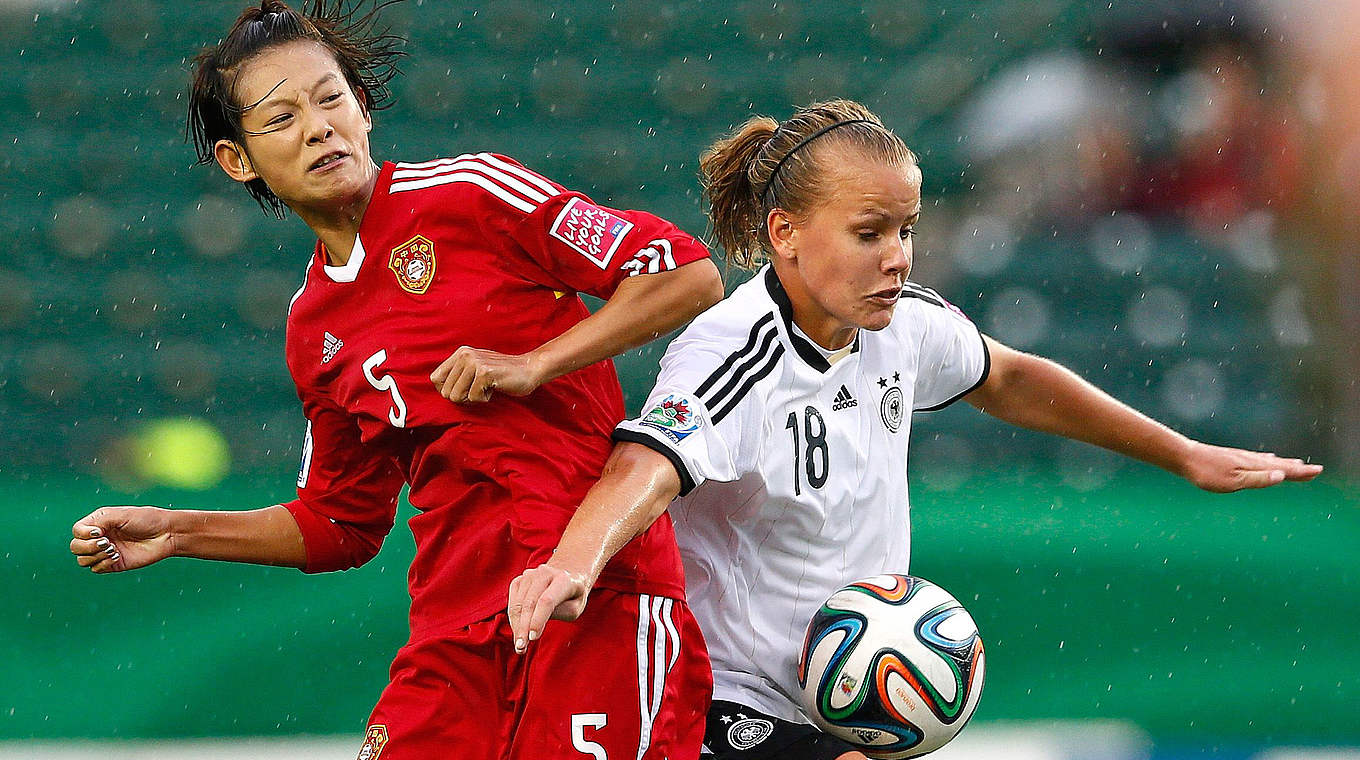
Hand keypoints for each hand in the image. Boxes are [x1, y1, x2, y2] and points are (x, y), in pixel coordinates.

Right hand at [71, 506, 175, 572]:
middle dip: (88, 546)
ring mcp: (105, 552)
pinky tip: (117, 556)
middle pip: (76, 547)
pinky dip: (102, 563)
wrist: (166, 534)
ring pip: (83, 560)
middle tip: (107, 542)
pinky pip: (95, 569)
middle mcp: (99, 537)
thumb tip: (88, 535)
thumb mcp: (121, 515)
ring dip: (95, 555)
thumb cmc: (146, 520)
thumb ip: (100, 521)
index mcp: (99, 523)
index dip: (83, 533)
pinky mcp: (112, 564)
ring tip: (113, 549)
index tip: (100, 532)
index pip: (77, 531)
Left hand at [430, 346, 544, 402]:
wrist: (530, 370)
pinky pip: (474, 398)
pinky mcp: (484, 372)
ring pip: (457, 396)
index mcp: (460, 353)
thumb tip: (439, 391)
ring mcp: (475, 362)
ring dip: (474, 399)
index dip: (447, 391)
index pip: (435, 379)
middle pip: (446, 391)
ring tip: (487, 387)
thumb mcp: (476, 370)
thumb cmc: (502, 375)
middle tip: (479, 390)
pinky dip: (485, 399)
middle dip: (462, 398)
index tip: (464, 391)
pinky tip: (495, 388)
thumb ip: (458, 376)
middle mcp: (465, 355)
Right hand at [506, 563, 590, 653]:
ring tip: (519, 644)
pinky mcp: (520, 579)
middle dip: (523, 627)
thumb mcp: (576, 607)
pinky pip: (512, 600)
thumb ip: (562, 613)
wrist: (567, 573)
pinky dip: (513, 618)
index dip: (538, 620)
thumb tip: (539, 622)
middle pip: (529, 603)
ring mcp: (530, 575)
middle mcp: (545, 573)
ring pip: (518, 603)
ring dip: (516, 626)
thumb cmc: (573, 595)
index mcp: (563, 579)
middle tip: (521, 647)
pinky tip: (518, 631)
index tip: (532, 638)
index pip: (546, 601)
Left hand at [1179, 441, 1322, 492]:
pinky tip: (1266, 459)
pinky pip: (1258, 459)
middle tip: (1314, 470)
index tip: (1317, 471)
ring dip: (1284, 464)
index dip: (1300, 473)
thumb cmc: (1207, 473)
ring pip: (1269, 461)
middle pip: (1279, 465)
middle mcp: (1251, 460)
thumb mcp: (1233, 482)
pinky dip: (1268, 460)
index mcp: (1254, 466)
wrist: (1185, 457)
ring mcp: (1242, 458)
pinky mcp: (1233, 457)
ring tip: (1296, 465)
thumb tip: (1282, 476)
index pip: (1283, 470)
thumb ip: (1258, 479)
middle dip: (1297, 469)